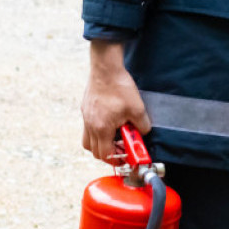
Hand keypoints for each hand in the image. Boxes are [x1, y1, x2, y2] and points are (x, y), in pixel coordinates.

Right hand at [81, 40, 151, 160]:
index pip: (105, 154)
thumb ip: (142, 126)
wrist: (105, 68)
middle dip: (108, 153)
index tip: (125, 158)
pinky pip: (88, 127)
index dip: (116, 160)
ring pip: (88, 140)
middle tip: (120, 149)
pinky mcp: (85, 108)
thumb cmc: (119, 88)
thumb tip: (143, 133)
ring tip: (113, 137)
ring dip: (100, 143)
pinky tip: (109, 121)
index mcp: (102, 129)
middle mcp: (90, 125)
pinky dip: (97, 130)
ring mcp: (86, 117)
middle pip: (94, 151)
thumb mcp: (138, 109)